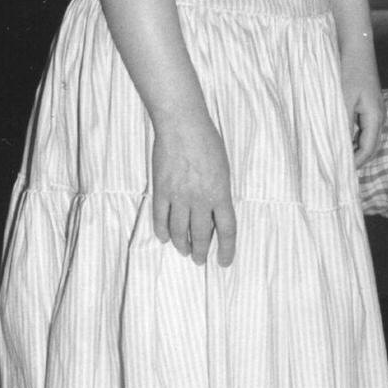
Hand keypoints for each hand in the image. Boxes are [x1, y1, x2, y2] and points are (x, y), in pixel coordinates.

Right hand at [151, 113, 236, 266]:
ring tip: (184, 251)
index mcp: (220, 194)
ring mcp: (178, 196)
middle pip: (201, 235)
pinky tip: (165, 238)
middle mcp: (200, 199)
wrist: (182, 125)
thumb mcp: (223, 169)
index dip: (226, 250)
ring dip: (182, 245)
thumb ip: (220, 192)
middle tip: (199, 260)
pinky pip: (160, 217)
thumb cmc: (207, 142)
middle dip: (201, 251)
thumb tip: (215, 212)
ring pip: (179, 231)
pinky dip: (162, 231)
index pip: (227, 230)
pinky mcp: (161, 190)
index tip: (224, 262)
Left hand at [344, 67, 383, 167]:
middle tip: (337, 171)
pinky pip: (362, 128)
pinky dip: (352, 138)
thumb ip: (342, 125)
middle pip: (370, 147)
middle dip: (356, 160)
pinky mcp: (367, 105)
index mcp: (375, 117)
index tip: (339, 172)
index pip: (367, 149)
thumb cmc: (349, 71)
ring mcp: (374, 110)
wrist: (355, 47)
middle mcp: (378, 116)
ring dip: (353, 149)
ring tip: (336, 158)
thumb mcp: (342, 100)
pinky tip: (338, 139)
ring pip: (366, 138)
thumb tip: (339, 149)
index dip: (354, 163)